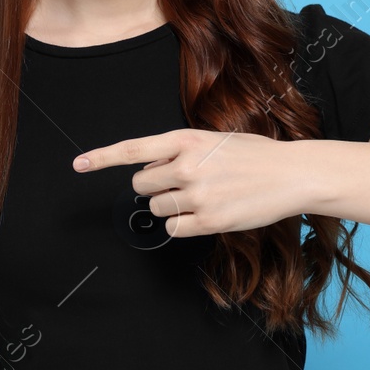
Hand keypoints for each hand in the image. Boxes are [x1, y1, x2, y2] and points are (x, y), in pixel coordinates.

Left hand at [73, 129, 310, 237]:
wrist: (292, 173)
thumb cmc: (253, 155)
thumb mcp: (213, 140)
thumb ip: (181, 150)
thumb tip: (152, 169)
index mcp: (186, 140)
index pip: (134, 149)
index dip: (102, 158)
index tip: (78, 164)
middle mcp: (187, 165)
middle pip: (142, 184)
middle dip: (154, 186)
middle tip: (180, 183)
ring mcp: (198, 194)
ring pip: (156, 208)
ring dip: (169, 206)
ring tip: (199, 197)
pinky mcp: (210, 220)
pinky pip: (174, 229)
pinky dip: (181, 225)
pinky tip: (203, 214)